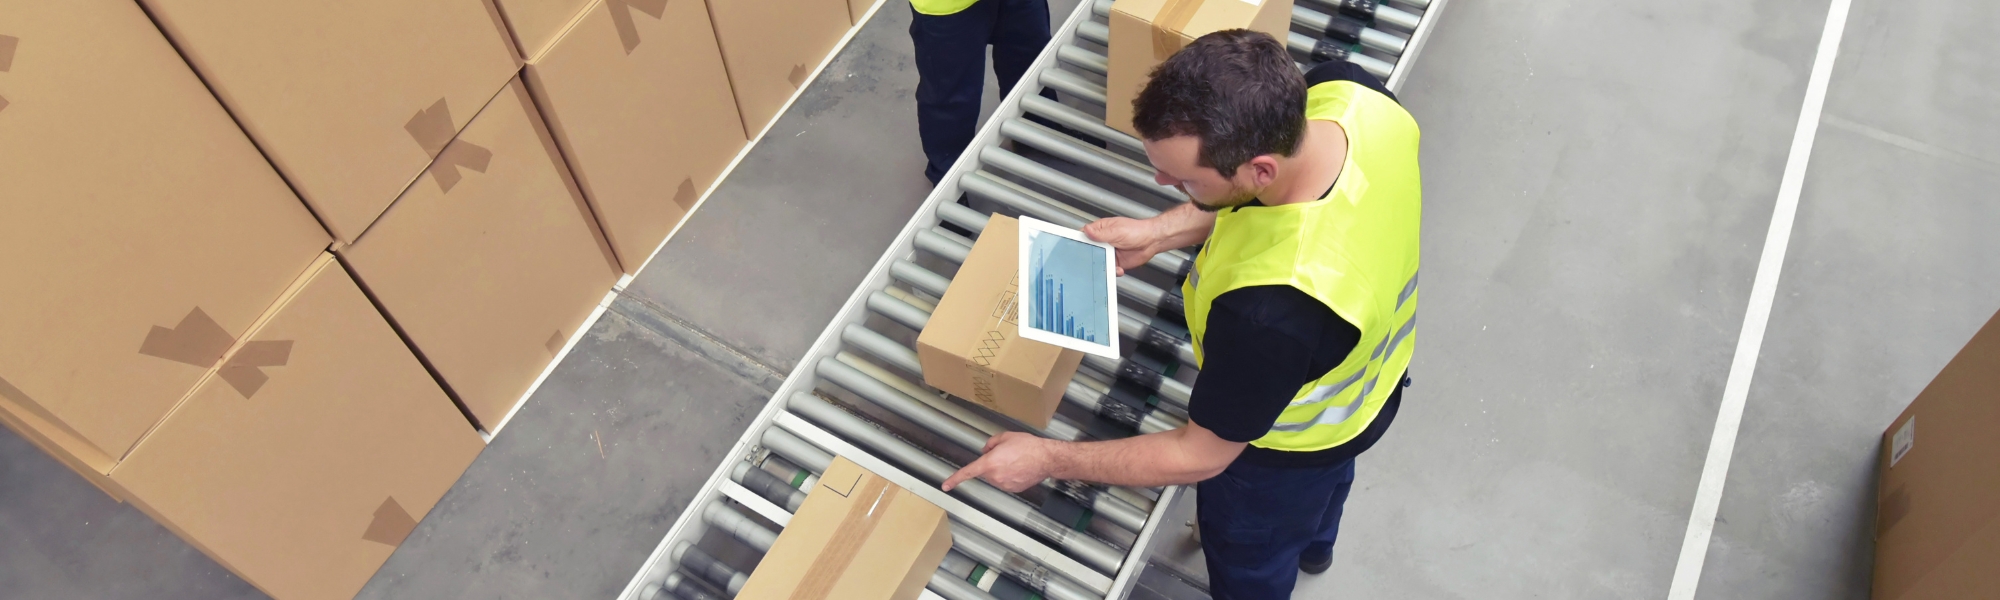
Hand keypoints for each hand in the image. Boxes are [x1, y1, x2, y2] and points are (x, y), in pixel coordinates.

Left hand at [941, 432, 1057, 492]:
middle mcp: (995, 476)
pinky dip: (1010, 476)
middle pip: (986, 471)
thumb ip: (990, 444)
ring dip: (1001, 470)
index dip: (955, 479)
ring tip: (1017, 461)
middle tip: (1007, 454)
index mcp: (990, 463)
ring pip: (995, 477)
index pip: (968, 472)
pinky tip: (1021, 468)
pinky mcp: (1013, 489)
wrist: (1046, 458)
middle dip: (992, 463)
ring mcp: (1004, 484)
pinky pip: (1005, 482)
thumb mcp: (1006, 437)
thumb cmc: (1028, 446)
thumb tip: (985, 450)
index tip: (946, 486)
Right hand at [1083, 217, 1160, 276]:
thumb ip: (1101, 233)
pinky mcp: (1115, 263)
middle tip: (1091, 260)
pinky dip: (1111, 272)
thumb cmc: (1137, 231)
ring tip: (1106, 266)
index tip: (1075, 248)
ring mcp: (1108, 253)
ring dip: (1100, 266)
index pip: (1084, 235)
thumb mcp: (1117, 231)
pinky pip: (1108, 269)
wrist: (1151, 241)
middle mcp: (1102, 242)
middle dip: (1088, 257)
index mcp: (1100, 230)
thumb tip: (1086, 230)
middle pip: (1088, 251)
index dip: (1078, 242)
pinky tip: (1117, 269)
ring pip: (1097, 262)